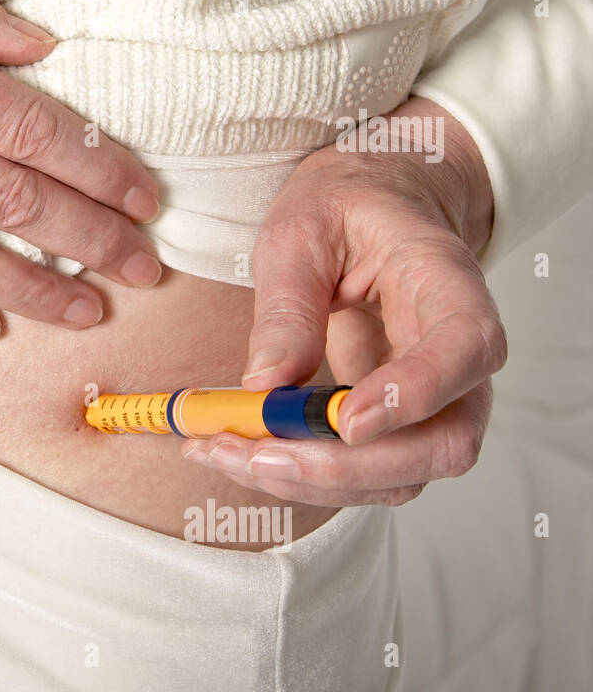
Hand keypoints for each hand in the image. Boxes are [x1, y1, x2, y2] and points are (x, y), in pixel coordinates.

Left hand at [181, 96, 505, 505]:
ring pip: (402, 476)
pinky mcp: (398, 427)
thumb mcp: (299, 231)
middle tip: (255, 453)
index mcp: (446, 282)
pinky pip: (364, 475)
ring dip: (311, 481)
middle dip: (345, 465)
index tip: (347, 419)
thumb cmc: (343, 210)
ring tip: (223, 452)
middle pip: (443, 441)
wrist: (372, 211)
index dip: (417, 393)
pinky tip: (236, 453)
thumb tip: (265, 385)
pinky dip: (300, 477)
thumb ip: (288, 305)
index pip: (468, 347)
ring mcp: (437, 400)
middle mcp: (459, 355)